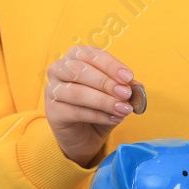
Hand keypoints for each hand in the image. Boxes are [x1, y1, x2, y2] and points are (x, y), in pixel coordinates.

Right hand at [45, 45, 136, 167]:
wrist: (87, 133)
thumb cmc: (101, 106)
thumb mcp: (117, 93)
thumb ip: (126, 86)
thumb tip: (137, 86)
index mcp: (75, 56)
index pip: (91, 55)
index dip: (111, 65)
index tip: (129, 77)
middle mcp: (59, 69)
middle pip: (81, 71)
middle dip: (107, 83)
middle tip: (126, 94)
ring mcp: (52, 90)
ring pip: (77, 92)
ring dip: (104, 101)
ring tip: (124, 109)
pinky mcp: (52, 112)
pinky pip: (75, 112)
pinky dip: (98, 115)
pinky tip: (114, 119)